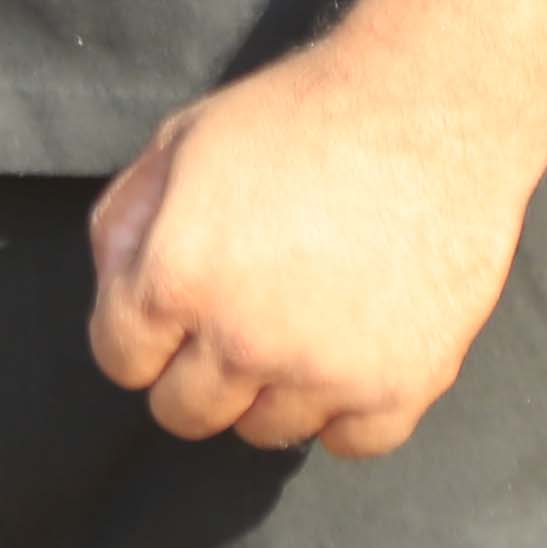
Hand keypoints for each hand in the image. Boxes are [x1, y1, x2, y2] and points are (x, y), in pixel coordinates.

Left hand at [81, 37, 546, 455]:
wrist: (431, 106)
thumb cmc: (301, 113)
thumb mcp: (179, 141)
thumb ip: (125, 223)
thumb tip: (115, 291)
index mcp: (175, 276)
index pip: (121, 361)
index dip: (142, 331)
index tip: (177, 309)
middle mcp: (244, 339)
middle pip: (184, 414)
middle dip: (195, 371)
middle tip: (238, 317)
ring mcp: (326, 371)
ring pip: (265, 431)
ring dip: (272, 388)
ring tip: (304, 318)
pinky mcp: (403, 386)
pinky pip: (350, 441)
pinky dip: (347, 407)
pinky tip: (352, 347)